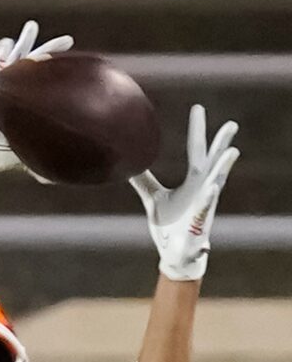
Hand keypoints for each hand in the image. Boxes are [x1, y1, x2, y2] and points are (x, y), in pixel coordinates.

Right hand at [0, 19, 73, 176]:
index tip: (76, 64)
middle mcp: (15, 91)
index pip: (45, 83)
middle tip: (68, 41)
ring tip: (33, 26)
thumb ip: (35, 160)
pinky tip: (6, 42)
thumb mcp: (19, 154)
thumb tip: (52, 179)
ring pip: (16, 60)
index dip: (58, 73)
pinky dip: (2, 54)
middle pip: (35, 66)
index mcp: (25, 103)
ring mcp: (1, 87)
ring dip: (25, 42)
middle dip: (50, 51)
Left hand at [131, 103, 238, 282]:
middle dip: (221, 144)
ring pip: (217, 183)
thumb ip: (144, 181)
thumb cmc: (169, 226)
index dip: (196, 130)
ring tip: (232, 152)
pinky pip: (205, 209)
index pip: (195, 150)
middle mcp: (202, 189)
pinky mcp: (199, 224)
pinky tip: (212, 188)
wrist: (175, 254)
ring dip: (224, 169)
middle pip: (213, 161)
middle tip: (231, 125)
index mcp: (193, 181)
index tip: (198, 108)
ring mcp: (204, 205)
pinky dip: (208, 200)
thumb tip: (128, 166)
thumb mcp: (153, 200)